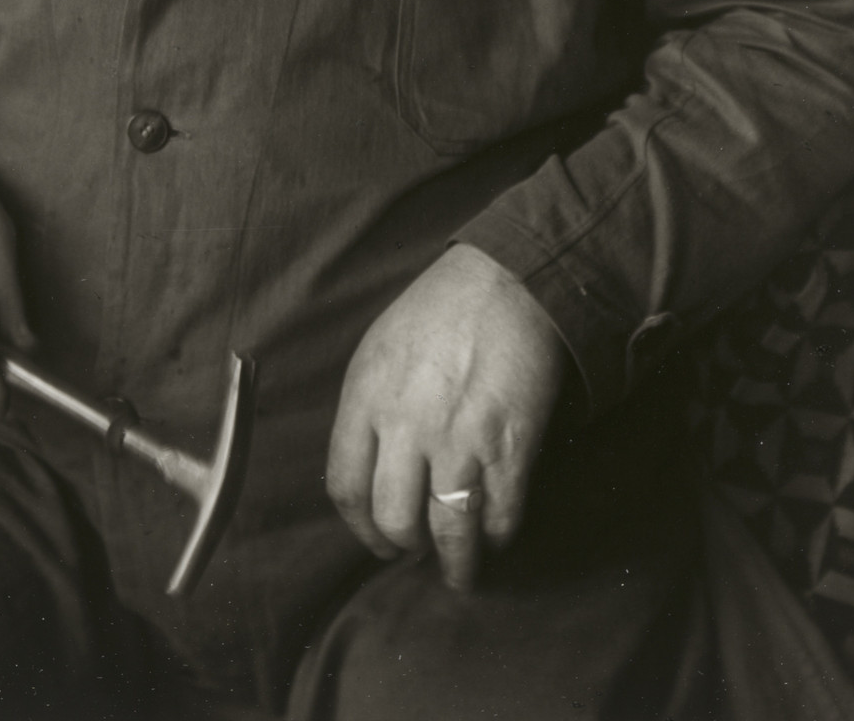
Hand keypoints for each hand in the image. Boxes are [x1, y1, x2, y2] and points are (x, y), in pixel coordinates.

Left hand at [326, 244, 568, 591]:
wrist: (508, 283)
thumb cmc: (441, 311)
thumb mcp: (380, 350)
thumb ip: (369, 410)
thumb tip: (373, 471)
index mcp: (366, 397)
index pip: (345, 486)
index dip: (360, 526)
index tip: (377, 538)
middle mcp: (406, 425)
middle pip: (393, 518)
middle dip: (404, 546)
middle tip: (416, 550)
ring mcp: (459, 440)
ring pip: (448, 532)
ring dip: (456, 562)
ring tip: (461, 570)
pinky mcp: (508, 449)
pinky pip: (499, 517)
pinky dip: (498, 535)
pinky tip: (496, 532)